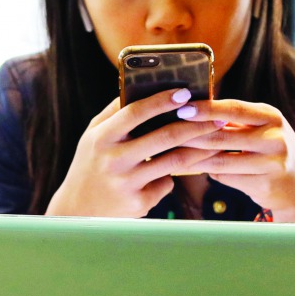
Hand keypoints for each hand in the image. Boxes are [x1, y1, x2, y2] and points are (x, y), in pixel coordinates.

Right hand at [45, 88, 225, 217]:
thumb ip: (115, 113)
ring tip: (215, 140)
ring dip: (199, 150)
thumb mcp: (93, 136)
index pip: (136, 112)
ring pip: (174, 162)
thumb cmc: (90, 164)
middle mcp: (113, 160)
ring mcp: (126, 183)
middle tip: (217, 117)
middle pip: (164, 137)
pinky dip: (170, 177)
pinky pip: (166, 184)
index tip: (185, 92)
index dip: (162, 100)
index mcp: (102, 137)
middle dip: (196, 125)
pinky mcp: (138, 203)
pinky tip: (171, 174)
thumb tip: (141, 84)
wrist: (77, 211)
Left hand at [176, 99, 294, 222]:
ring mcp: (272, 163)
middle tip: (166, 132)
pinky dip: (206, 171)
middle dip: (192, 135)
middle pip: (223, 136)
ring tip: (171, 152)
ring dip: (193, 157)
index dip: (207, 108)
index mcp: (271, 117)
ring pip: (221, 160)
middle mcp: (275, 138)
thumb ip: (233, 121)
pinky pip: (226, 177)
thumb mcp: (261, 129)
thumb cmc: (270, 151)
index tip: (182, 108)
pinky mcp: (265, 185)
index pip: (234, 108)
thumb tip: (192, 109)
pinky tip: (189, 168)